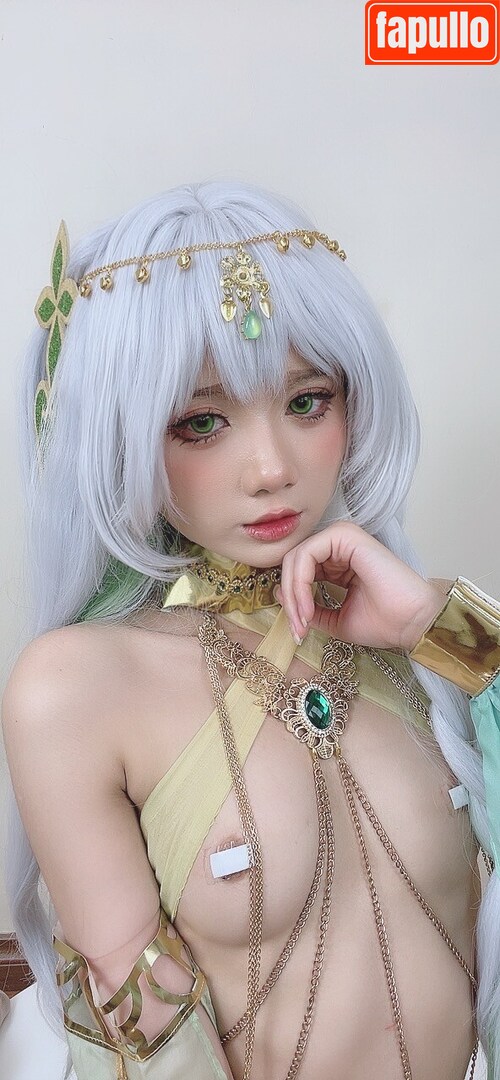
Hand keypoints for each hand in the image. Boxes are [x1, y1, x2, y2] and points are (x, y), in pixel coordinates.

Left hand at [276, 522, 445, 651]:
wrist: (413, 623)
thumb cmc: (384, 621)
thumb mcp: (334, 618)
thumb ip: (308, 606)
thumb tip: (279, 595)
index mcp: (337, 560)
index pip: (299, 572)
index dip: (292, 601)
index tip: (298, 631)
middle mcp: (338, 544)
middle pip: (293, 564)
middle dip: (290, 599)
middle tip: (297, 628)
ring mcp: (341, 536)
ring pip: (295, 559)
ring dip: (293, 594)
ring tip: (303, 620)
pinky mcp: (345, 535)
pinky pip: (305, 554)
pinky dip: (300, 583)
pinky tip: (308, 607)